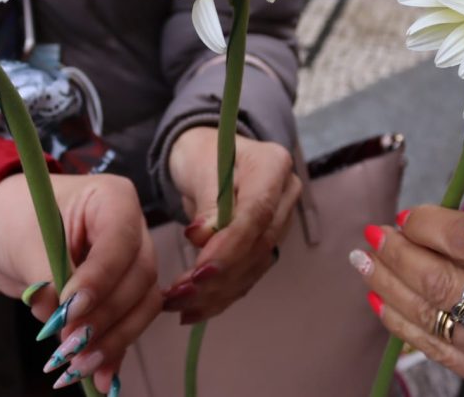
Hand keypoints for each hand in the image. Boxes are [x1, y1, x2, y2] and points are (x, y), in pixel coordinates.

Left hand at [0, 173, 159, 392]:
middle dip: (105, 316)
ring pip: (143, 305)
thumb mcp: (24, 238)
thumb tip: (57, 318)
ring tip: (79, 366)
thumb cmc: (16, 217)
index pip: (120, 241)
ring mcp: (132, 262)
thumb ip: (44, 274)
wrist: (8, 228)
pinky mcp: (123, 292)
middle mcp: (134, 229)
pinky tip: (100, 378)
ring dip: (113, 340)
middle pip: (140, 277)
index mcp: (115, 200)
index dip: (100, 278)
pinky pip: (130, 322)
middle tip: (70, 345)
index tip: (69, 309)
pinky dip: (114, 350)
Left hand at [163, 126, 301, 322]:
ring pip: (254, 266)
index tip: (198, 271)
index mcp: (274, 166)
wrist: (208, 154)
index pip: (259, 214)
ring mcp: (280, 222)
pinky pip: (247, 274)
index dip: (230, 247)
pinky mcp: (267, 243)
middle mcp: (285, 195)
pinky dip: (220, 295)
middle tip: (180, 294)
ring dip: (217, 292)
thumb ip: (207, 201)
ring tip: (178, 305)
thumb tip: (202, 237)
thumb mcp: (200, 165)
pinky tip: (193, 311)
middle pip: (259, 245)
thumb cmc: (203, 152)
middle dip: (220, 276)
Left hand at [352, 206, 463, 396]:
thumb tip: (419, 226)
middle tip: (375, 232)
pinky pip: (431, 345)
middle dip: (397, 253)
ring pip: (426, 314)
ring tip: (364, 258)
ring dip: (386, 282)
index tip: (407, 213)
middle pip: (439, 280)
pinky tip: (379, 295)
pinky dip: (399, 318)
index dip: (428, 223)